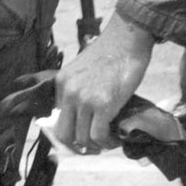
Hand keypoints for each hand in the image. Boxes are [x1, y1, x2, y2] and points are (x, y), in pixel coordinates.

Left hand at [53, 13, 154, 152]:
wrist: (127, 39)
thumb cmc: (112, 53)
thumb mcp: (84, 69)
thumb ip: (79, 89)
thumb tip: (84, 114)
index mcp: (62, 82)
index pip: (58, 118)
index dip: (72, 131)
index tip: (86, 135)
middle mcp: (69, 91)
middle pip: (64, 134)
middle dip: (78, 146)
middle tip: (93, 146)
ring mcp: (84, 98)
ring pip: (82, 139)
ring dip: (96, 146)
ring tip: (108, 142)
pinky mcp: (103, 104)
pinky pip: (98, 135)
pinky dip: (107, 143)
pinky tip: (115, 139)